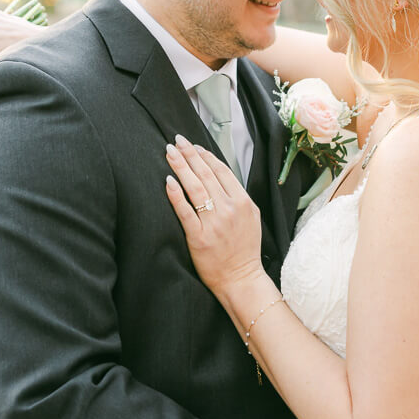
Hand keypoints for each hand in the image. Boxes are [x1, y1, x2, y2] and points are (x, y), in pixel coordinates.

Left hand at [165, 137, 261, 292]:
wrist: (241, 278)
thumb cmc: (245, 249)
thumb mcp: (251, 217)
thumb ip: (237, 196)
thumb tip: (220, 175)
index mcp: (243, 202)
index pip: (222, 171)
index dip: (206, 156)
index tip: (194, 146)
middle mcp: (229, 209)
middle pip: (206, 174)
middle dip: (190, 154)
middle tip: (177, 140)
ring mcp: (214, 223)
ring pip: (195, 188)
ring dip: (181, 167)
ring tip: (169, 152)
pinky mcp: (198, 237)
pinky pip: (185, 211)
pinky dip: (176, 194)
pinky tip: (168, 180)